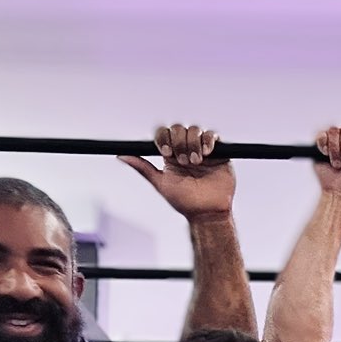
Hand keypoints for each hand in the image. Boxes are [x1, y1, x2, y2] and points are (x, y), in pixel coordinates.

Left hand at [120, 123, 234, 219]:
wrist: (207, 212)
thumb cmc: (185, 202)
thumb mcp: (160, 183)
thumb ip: (143, 167)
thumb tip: (122, 156)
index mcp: (171, 154)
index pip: (164, 134)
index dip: (164, 139)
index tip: (166, 152)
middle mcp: (186, 149)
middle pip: (178, 129)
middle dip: (179, 143)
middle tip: (184, 162)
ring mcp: (202, 149)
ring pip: (194, 130)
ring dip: (193, 144)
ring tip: (196, 162)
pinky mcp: (218, 152)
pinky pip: (213, 136)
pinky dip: (208, 141)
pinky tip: (206, 153)